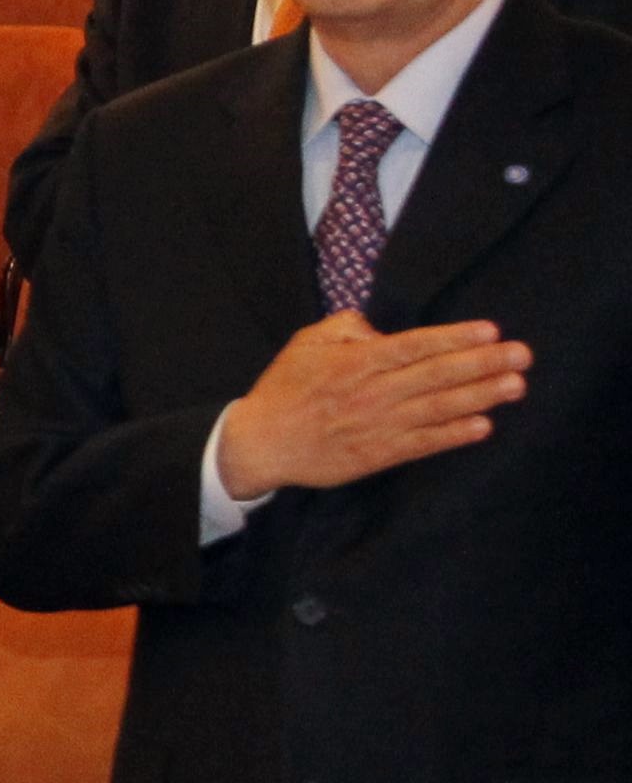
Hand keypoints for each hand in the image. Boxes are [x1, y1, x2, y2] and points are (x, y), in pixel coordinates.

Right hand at [213, 311, 524, 498]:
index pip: (414, 345)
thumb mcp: (305, 342)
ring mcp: (378, 425)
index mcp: (356, 361)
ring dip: (481, 396)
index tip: (490, 331)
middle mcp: (373, 392)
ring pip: (438, 407)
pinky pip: (423, 444)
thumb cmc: (284, 389)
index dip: (454, 338)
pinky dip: (453, 435)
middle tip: (522, 355)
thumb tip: (381, 330)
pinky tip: (482, 427)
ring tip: (515, 386)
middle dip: (483, 363)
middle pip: (437, 374)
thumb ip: (345, 327)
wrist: (260, 443)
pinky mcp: (378, 454)